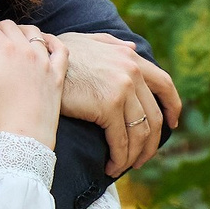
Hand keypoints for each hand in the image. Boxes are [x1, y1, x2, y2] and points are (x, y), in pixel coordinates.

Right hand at [0, 19, 64, 148]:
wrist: (25, 137)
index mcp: (5, 50)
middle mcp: (27, 49)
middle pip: (9, 26)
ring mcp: (45, 61)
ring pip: (33, 32)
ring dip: (19, 32)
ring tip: (11, 42)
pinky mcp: (57, 74)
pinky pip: (59, 48)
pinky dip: (50, 41)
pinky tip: (43, 43)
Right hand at [58, 32, 181, 173]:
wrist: (36, 62)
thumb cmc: (56, 53)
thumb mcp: (88, 41)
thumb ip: (112, 45)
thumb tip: (134, 49)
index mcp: (130, 58)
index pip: (164, 84)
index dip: (172, 106)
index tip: (173, 123)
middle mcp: (131, 71)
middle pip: (154, 116)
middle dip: (152, 143)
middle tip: (143, 158)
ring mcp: (122, 88)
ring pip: (140, 133)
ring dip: (135, 155)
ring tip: (124, 167)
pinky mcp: (108, 106)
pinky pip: (121, 141)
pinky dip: (119, 158)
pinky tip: (111, 167)